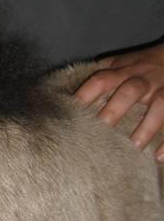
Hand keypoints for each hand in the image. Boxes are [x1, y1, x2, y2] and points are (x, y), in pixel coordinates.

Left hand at [75, 43, 163, 160]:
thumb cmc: (141, 64)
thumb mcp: (120, 63)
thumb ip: (99, 75)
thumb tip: (66, 93)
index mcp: (122, 70)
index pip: (101, 80)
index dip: (86, 95)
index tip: (71, 114)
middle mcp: (143, 79)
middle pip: (129, 91)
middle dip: (115, 110)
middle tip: (101, 131)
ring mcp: (162, 89)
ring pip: (159, 105)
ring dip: (146, 126)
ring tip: (134, 146)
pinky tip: (158, 156)